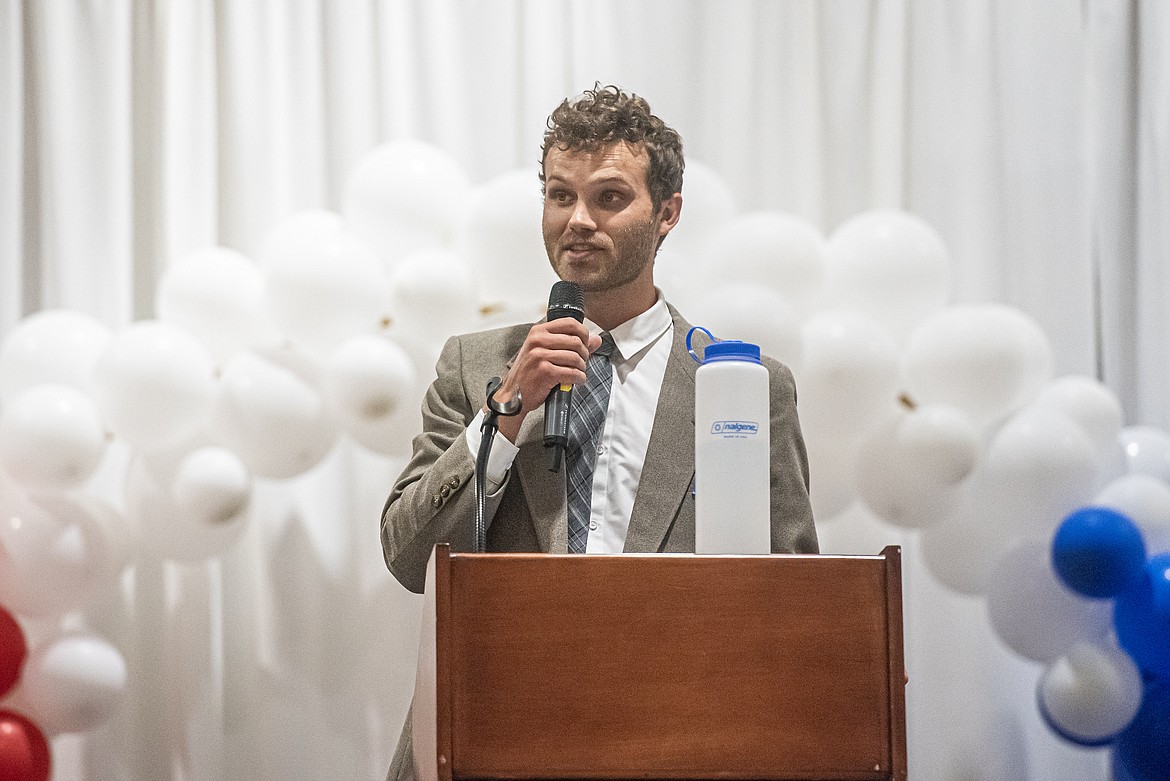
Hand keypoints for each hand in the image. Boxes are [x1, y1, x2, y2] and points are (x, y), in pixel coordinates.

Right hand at [490, 319, 601, 441]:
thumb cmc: (529, 374)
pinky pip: (572, 372)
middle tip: (580, 363)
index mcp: (539, 331)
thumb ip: (571, 344)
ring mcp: (540, 355)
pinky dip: (578, 378)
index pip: (570, 323)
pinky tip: (575, 381)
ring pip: (576, 357)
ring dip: (581, 368)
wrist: (512, 395)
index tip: (585, 344)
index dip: (584, 334)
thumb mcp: (545, 353)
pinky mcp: (544, 371)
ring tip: (577, 373)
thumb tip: (596, 340)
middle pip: (576, 341)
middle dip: (584, 354)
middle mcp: (538, 340)